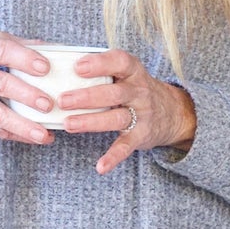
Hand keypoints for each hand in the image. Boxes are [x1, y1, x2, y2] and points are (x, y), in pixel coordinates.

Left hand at [56, 50, 197, 175]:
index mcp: (132, 71)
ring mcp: (142, 114)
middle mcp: (139, 91)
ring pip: (117, 118)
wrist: (171, 112)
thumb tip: (58, 62)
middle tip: (62, 100)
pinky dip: (114, 157)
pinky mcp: (141, 135)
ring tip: (68, 124)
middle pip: (114, 92)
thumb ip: (100, 68)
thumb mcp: (125, 72)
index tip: (77, 66)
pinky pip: (126, 147)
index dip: (99, 63)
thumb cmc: (133, 88)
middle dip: (87, 96)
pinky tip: (100, 167)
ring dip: (91, 121)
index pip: (120, 62)